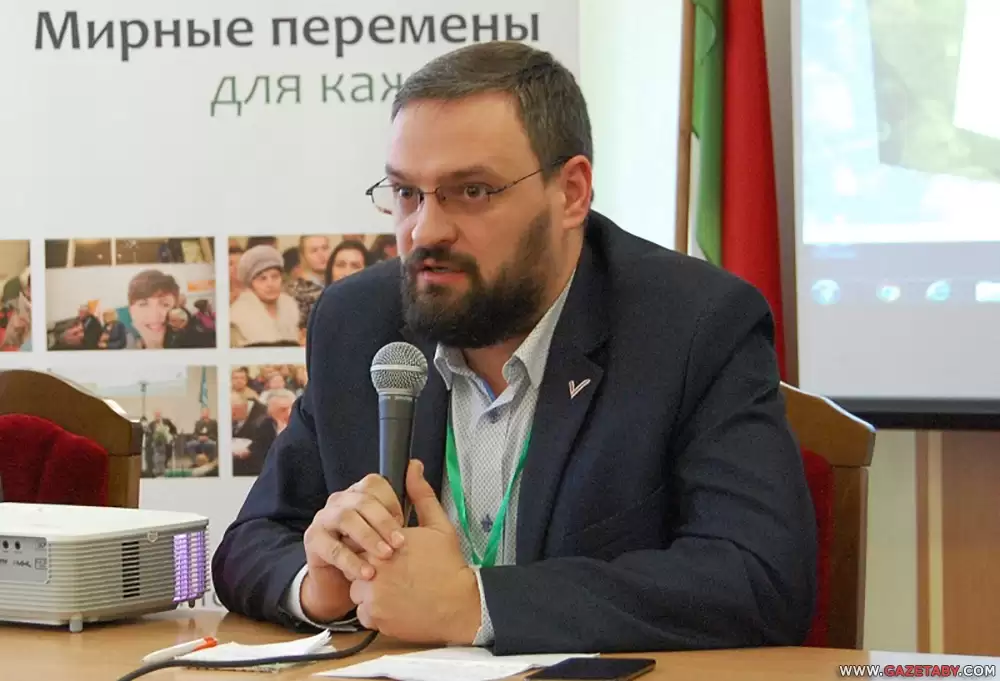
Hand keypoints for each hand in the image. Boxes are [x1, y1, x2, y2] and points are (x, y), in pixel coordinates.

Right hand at [300, 473, 406, 621]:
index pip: (374, 484)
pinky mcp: (313, 541)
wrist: (343, 586)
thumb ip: (412, 497)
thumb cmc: (373, 554)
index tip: (404, 523)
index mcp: (360, 494)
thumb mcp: (396, 529)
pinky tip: (367, 573)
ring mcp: (324, 519)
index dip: (391, 502)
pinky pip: (332, 548)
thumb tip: (416, 465)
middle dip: (383, 522)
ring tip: (386, 555)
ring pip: (346, 518)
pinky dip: (352, 561)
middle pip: (362, 501)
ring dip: (368, 537)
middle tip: (400, 543)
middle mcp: (340, 501)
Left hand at [349, 459, 480, 644]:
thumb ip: (421, 496)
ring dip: (369, 591)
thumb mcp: (439, 526)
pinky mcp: (374, 617)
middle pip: (356, 564)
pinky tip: (395, 606)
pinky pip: (362, 612)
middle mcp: (375, 566)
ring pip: (356, 590)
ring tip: (395, 590)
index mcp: (386, 540)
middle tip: (394, 575)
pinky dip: (374, 612)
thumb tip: (413, 467)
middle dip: (370, 568)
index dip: (372, 546)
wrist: (460, 606)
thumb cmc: (449, 566)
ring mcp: (372, 594)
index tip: (387, 554)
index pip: (361, 538)